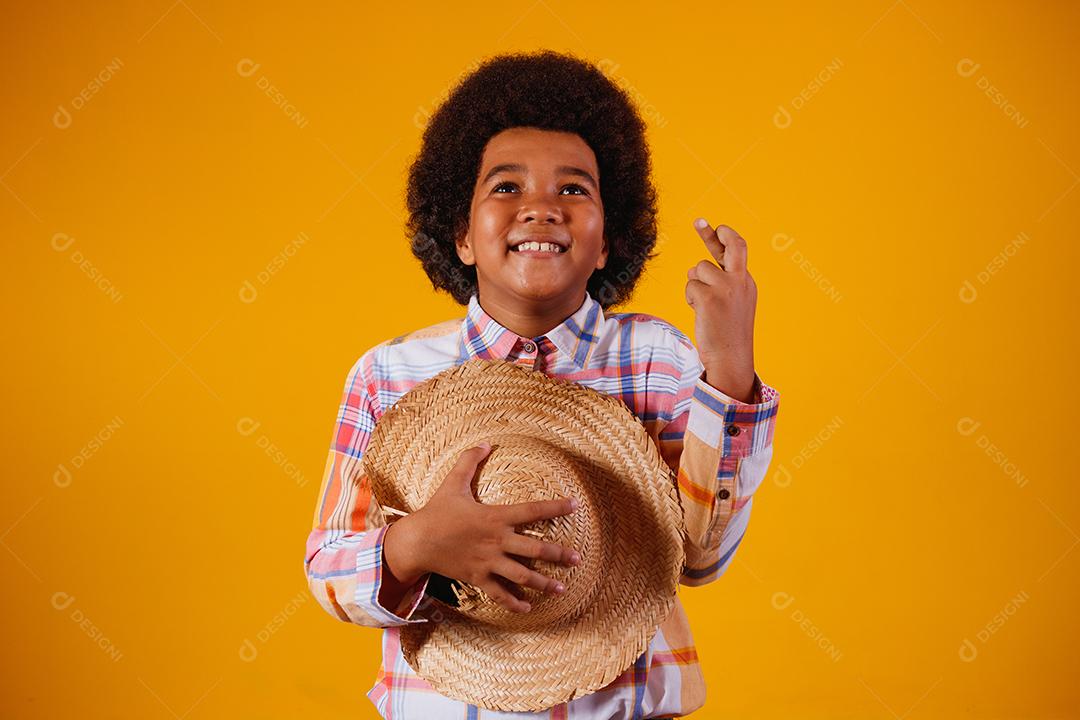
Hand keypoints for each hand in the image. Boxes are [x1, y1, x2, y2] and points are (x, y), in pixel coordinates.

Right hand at [400, 443, 581, 613]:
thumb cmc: (437, 511)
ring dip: (543, 583)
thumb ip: (469, 461)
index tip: (575, 505)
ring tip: (561, 589)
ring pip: (522, 576)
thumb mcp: (453, 482)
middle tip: (578, 559)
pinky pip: (499, 593)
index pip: (533, 510)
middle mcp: (496, 541)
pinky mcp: (478, 578)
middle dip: (559, 555)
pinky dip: (514, 603)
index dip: (556, 507)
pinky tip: (527, 608)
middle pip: (535, 549)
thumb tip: (485, 443)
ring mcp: (488, 562)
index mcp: (495, 516)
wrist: (416, 542)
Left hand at [685, 218, 757, 402]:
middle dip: (714, 233)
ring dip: (694, 284)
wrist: (731, 357)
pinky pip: (690, 285)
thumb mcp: (732, 304)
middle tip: (699, 222)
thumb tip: (697, 269)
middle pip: (731, 246)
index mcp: (746, 282)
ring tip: (702, 305)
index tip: (715, 226)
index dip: (725, 237)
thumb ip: (721, 283)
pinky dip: (690, 297)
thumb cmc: (727, 334)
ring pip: (698, 269)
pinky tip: (698, 311)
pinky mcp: (710, 298)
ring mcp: (726, 288)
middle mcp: (740, 281)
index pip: (738, 250)